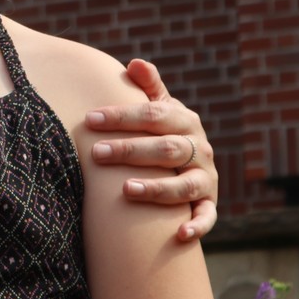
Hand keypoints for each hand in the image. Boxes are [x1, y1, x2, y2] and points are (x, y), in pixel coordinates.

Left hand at [86, 59, 218, 242]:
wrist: (188, 163)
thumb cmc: (161, 131)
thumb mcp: (159, 107)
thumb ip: (148, 86)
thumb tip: (135, 63)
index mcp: (184, 120)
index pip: (153, 115)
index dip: (122, 116)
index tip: (90, 119)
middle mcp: (199, 148)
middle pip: (166, 149)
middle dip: (130, 151)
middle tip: (96, 154)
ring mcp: (206, 178)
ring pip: (184, 185)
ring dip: (157, 189)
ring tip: (127, 190)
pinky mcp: (208, 203)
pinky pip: (207, 217)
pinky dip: (198, 226)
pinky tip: (180, 235)